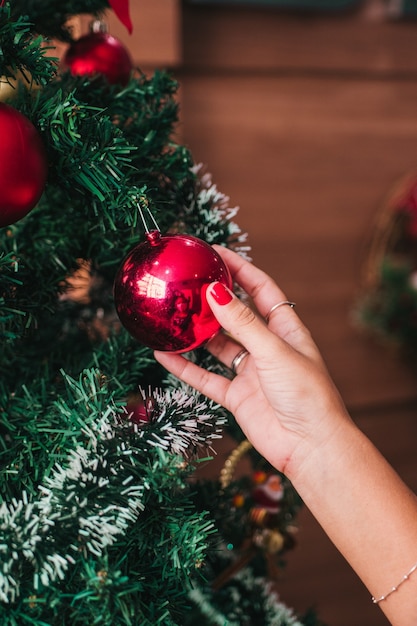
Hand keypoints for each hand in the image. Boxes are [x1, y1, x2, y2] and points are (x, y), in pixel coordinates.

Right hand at [155, 246, 349, 479]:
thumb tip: (214, 290)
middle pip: (237, 314)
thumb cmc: (306, 394)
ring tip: (172, 315)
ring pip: (218, 345)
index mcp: (285, 329)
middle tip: (187, 281)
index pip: (261, 289)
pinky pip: (206, 377)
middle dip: (214, 298)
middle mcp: (267, 347)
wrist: (310, 446)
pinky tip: (164, 354)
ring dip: (197, 332)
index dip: (240, 268)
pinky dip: (186, 368)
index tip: (216, 252)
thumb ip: (242, 322)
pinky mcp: (237, 396)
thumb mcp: (273, 351)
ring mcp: (251, 372)